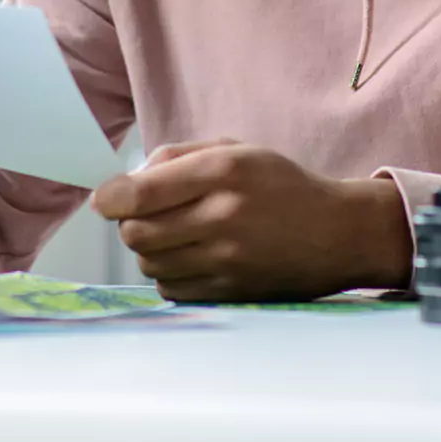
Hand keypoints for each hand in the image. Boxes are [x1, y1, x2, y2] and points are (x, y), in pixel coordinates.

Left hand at [91, 139, 412, 301]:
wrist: (336, 233)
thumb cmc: (279, 184)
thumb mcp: (235, 150)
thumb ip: (177, 157)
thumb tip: (125, 181)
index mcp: (223, 171)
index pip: (142, 192)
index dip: (111, 198)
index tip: (104, 199)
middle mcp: (223, 216)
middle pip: (137, 232)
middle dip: (129, 223)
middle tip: (145, 214)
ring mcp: (228, 260)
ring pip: (150, 263)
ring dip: (150, 249)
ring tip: (176, 234)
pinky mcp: (231, 292)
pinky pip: (172, 289)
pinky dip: (170, 274)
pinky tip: (192, 257)